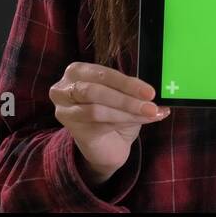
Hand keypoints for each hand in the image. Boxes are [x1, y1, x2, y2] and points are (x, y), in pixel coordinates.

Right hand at [50, 62, 170, 184]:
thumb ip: (132, 89)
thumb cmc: (113, 112)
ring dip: (127, 113)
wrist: (107, 144)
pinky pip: (100, 126)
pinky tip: (142, 121)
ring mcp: (65, 112)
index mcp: (77, 72)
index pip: (102, 74)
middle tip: (151, 106)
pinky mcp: (74, 131)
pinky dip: (124, 123)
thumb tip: (150, 91)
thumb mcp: (122, 94)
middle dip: (126, 99)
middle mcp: (64, 90)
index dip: (126, 83)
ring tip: (151, 114)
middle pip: (95, 91)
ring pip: (97, 111)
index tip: (149, 92)